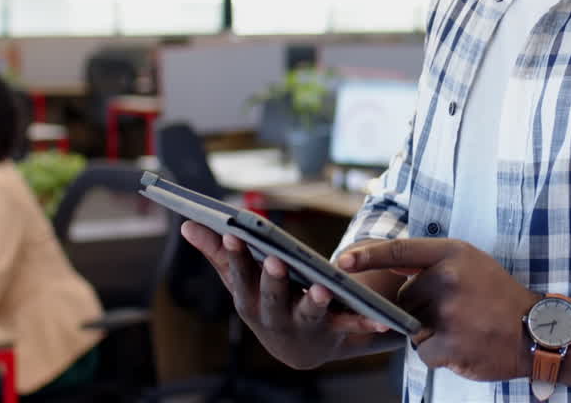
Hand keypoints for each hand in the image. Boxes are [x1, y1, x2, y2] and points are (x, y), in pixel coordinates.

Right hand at [180, 221, 390, 369]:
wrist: (299, 347)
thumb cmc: (264, 302)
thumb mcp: (241, 281)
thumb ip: (217, 254)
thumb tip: (188, 223)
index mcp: (250, 302)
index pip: (240, 277)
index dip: (235, 257)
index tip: (232, 233)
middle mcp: (274, 318)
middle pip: (273, 298)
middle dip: (273, 280)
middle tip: (275, 260)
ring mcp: (305, 326)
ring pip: (310, 314)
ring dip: (316, 302)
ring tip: (323, 288)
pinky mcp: (334, 331)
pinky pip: (351, 325)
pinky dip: (366, 322)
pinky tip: (382, 317)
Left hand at [339, 238, 539, 381]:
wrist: (537, 330)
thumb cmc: (499, 295)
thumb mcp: (470, 263)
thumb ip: (432, 263)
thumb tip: (390, 265)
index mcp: (452, 254)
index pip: (398, 251)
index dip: (366, 256)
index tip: (340, 261)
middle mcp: (448, 279)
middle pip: (405, 299)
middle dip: (420, 310)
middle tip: (455, 312)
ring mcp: (449, 312)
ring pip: (413, 327)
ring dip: (430, 333)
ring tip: (463, 328)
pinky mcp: (451, 344)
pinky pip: (423, 352)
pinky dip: (439, 354)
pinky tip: (463, 346)